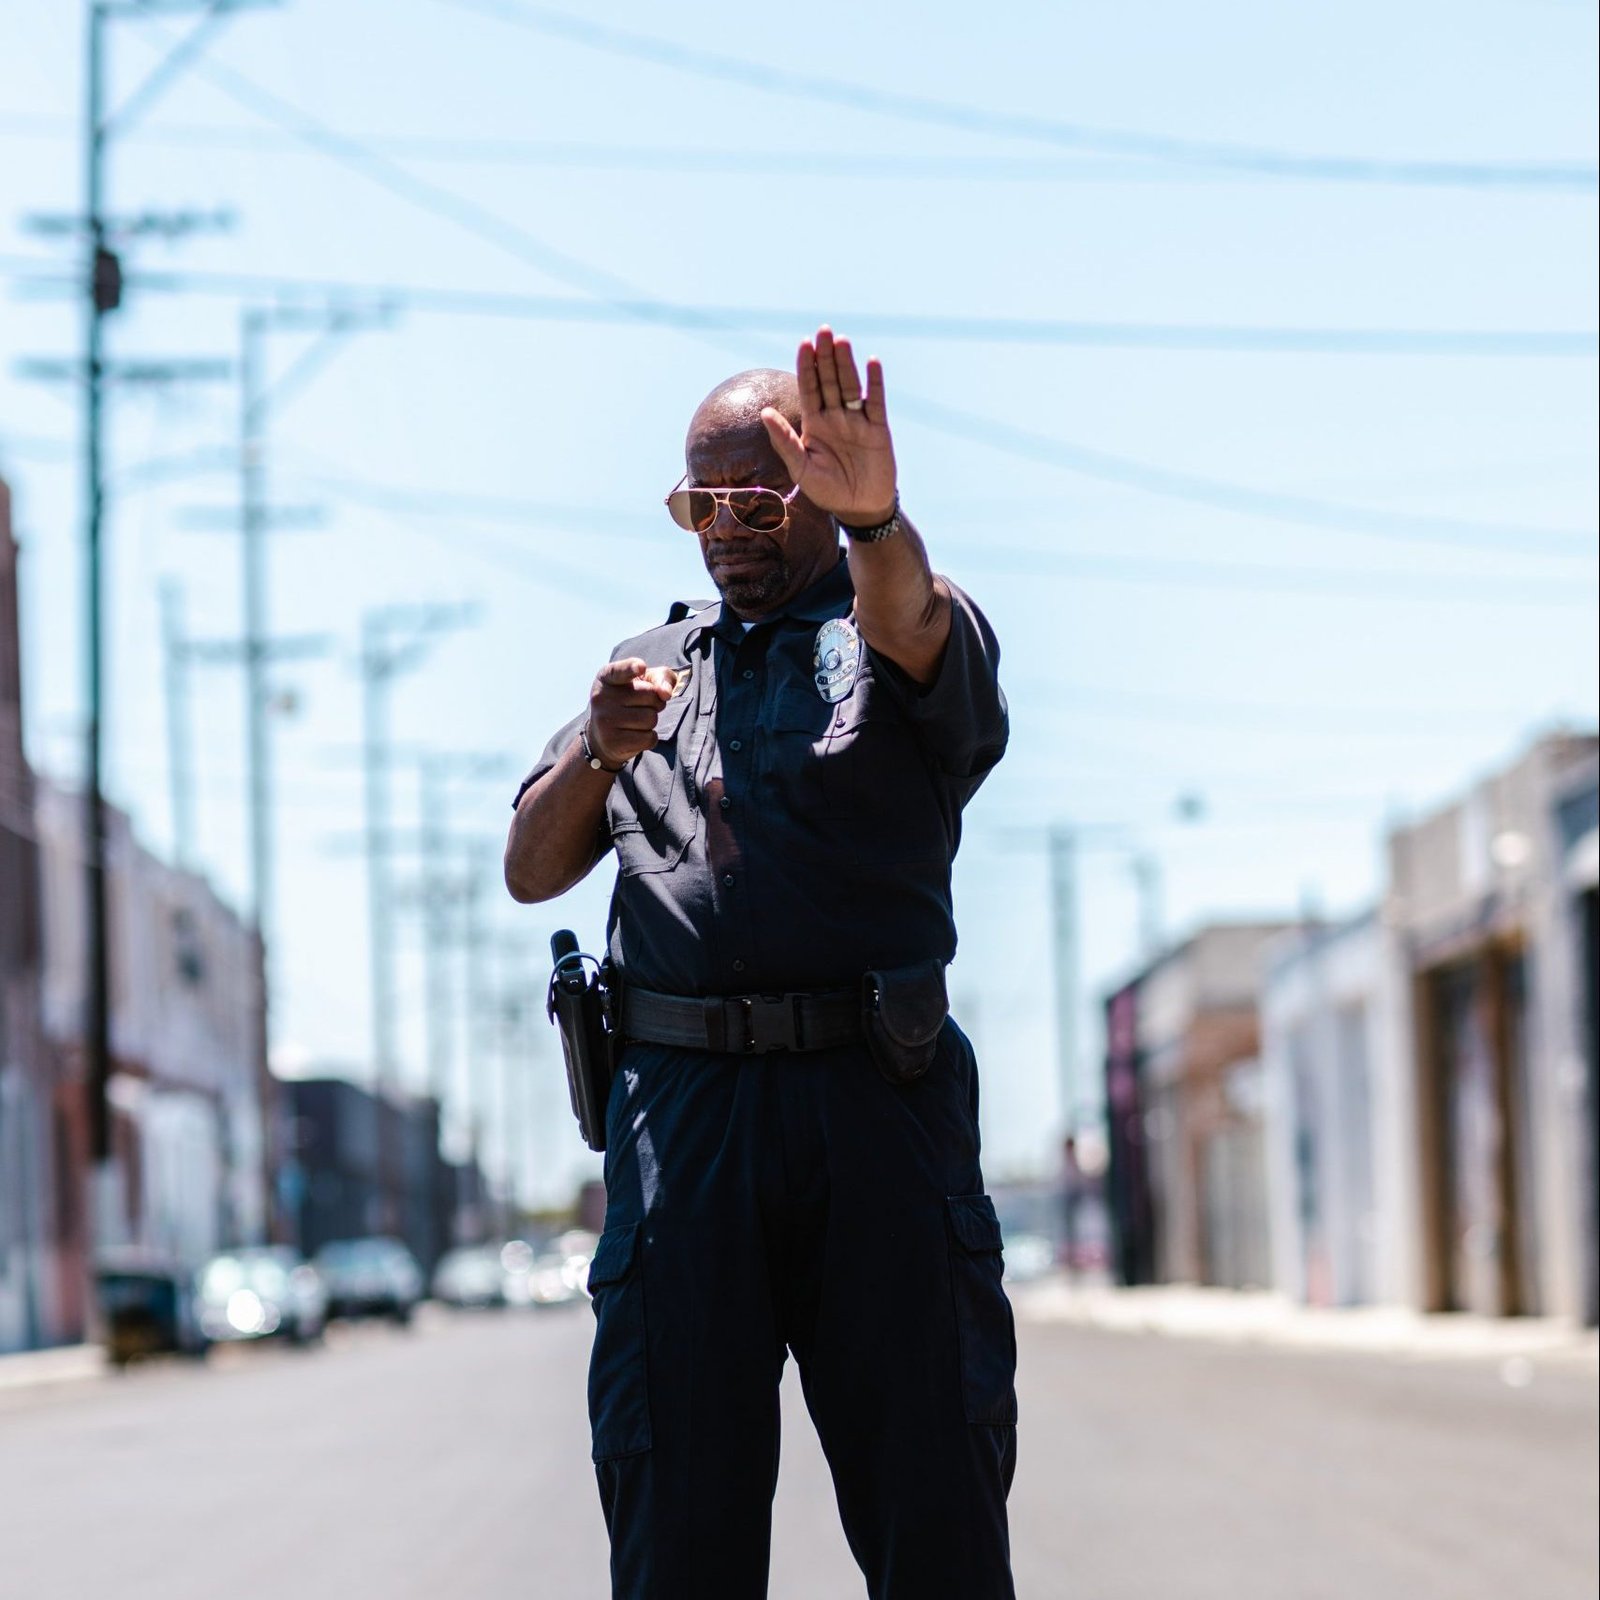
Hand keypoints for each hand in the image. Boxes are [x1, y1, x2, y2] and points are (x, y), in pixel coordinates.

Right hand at [586, 658, 674, 767]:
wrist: (603, 735)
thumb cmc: (630, 700)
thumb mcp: (644, 681)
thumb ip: (661, 677)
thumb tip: (666, 692)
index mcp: (606, 676)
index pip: (621, 670)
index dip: (632, 668)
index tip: (641, 667)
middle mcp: (601, 697)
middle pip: (650, 695)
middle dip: (655, 702)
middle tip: (642, 706)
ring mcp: (604, 720)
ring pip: (651, 718)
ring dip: (651, 721)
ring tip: (636, 720)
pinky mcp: (612, 742)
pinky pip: (649, 738)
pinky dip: (649, 738)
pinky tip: (635, 735)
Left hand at [761, 326, 897, 526]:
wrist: (859, 508)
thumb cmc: (827, 491)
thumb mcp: (801, 469)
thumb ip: (784, 441)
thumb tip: (764, 413)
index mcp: (815, 423)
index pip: (809, 388)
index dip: (807, 366)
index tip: (804, 344)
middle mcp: (835, 417)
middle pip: (829, 380)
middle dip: (826, 357)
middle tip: (823, 331)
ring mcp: (858, 421)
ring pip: (850, 386)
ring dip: (846, 363)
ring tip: (841, 341)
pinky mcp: (878, 429)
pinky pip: (875, 402)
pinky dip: (874, 383)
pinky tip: (871, 362)